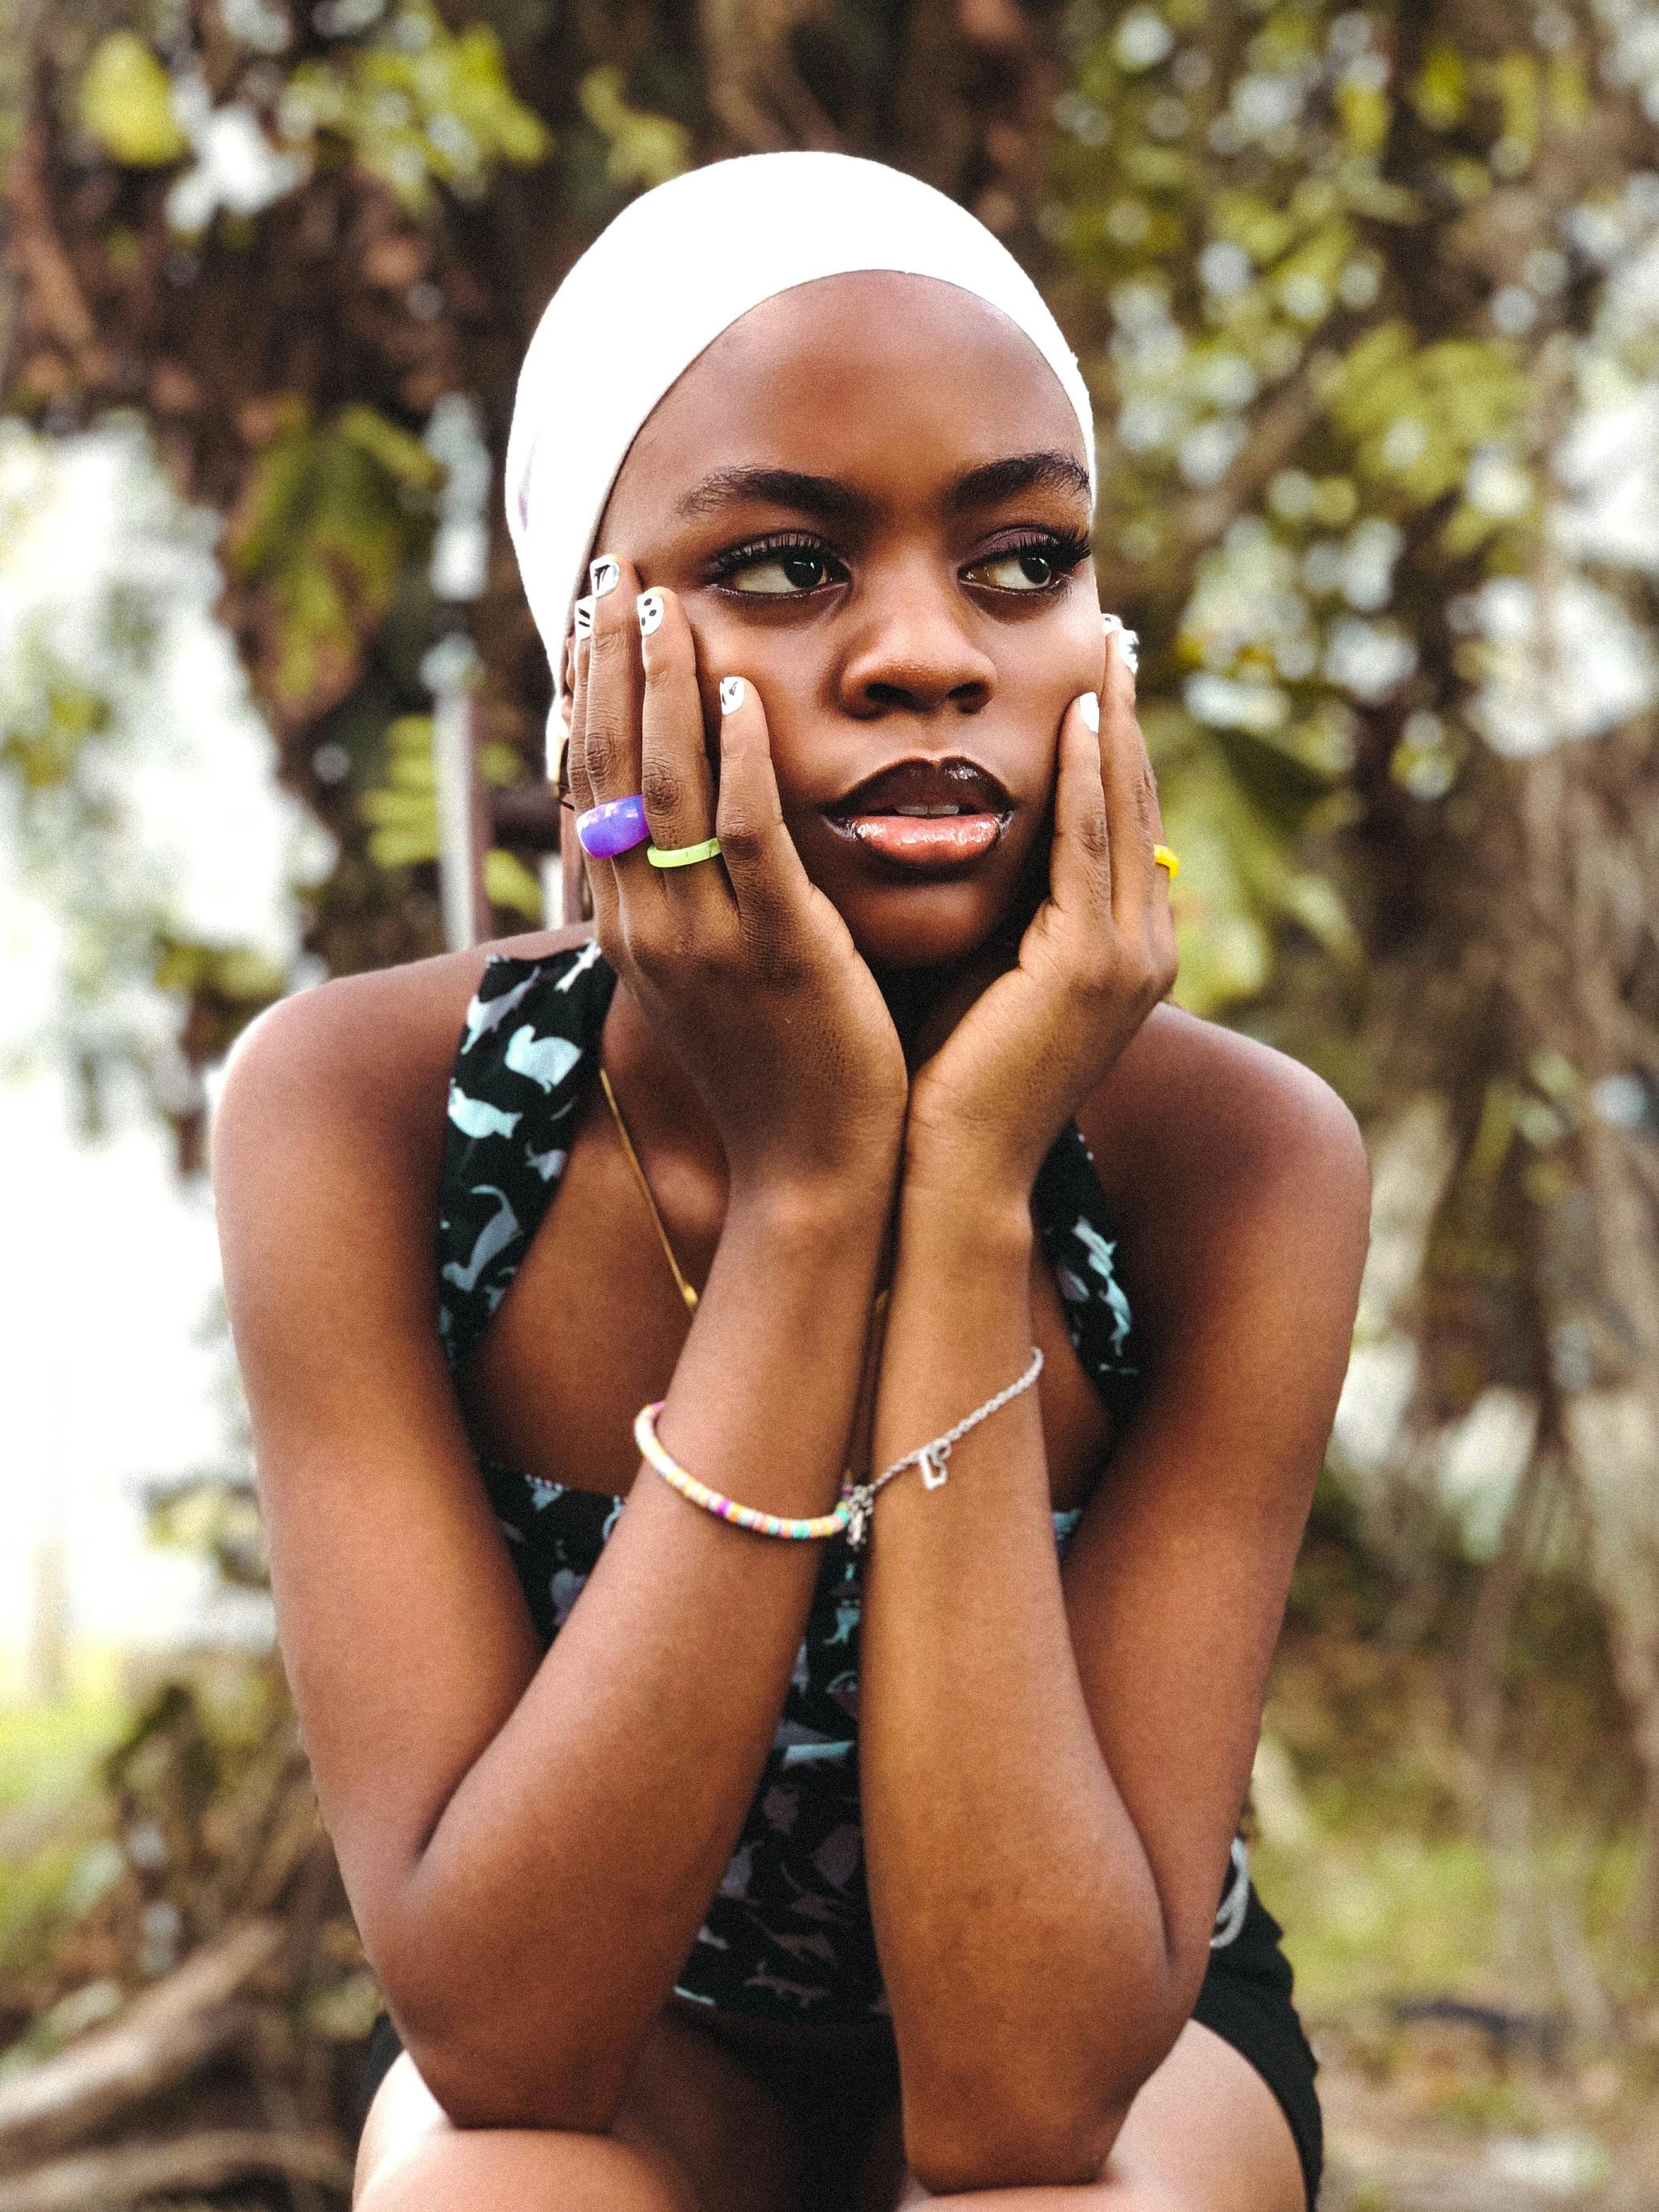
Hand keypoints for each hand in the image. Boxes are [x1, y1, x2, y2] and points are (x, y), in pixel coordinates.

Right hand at [568, 556, 907, 1197]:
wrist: (815, 1172)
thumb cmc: (780, 1070)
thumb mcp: (714, 975)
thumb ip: (698, 897)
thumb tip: (689, 827)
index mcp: (628, 929)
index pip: (592, 785)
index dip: (591, 693)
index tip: (595, 615)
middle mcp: (645, 926)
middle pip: (611, 770)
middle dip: (612, 665)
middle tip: (616, 573)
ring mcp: (705, 939)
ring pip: (665, 790)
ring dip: (665, 687)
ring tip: (668, 602)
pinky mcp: (776, 949)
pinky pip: (745, 838)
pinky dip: (737, 761)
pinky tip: (740, 692)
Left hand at [903, 632, 1176, 1201]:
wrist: (950, 1172)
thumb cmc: (945, 1077)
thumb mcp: (979, 969)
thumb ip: (996, 905)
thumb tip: (955, 829)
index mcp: (1120, 950)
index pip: (1118, 821)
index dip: (1113, 743)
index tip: (1095, 673)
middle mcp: (1143, 947)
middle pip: (1137, 800)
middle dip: (1127, 711)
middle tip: (1117, 632)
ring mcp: (1128, 957)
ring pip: (1124, 809)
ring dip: (1115, 719)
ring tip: (1107, 645)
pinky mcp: (1092, 967)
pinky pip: (1090, 845)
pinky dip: (1086, 776)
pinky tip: (1077, 715)